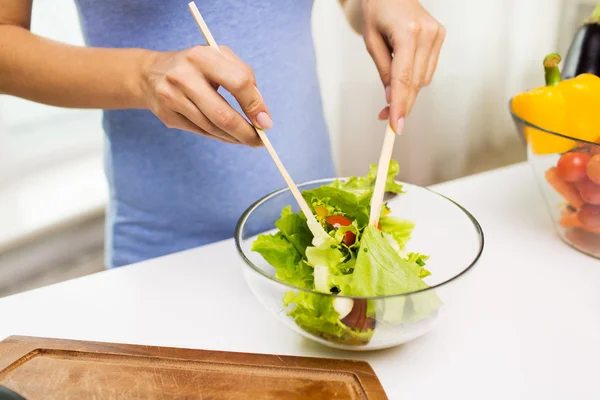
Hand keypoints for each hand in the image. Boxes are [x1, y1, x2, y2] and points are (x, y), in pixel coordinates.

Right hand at [141, 45, 271, 145]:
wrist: (149, 74)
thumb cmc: (195, 66)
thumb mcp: (218, 58)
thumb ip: (244, 78)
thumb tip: (262, 115)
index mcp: (202, 56)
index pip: (239, 83)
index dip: (255, 105)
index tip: (266, 122)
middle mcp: (184, 76)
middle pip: (223, 115)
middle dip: (246, 132)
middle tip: (260, 141)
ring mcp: (172, 98)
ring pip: (212, 127)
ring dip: (234, 137)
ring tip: (246, 139)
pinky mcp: (167, 116)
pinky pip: (201, 132)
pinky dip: (219, 137)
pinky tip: (229, 136)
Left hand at [362, 0, 444, 130]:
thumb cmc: (377, 10)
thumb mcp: (371, 41)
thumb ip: (383, 70)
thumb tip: (392, 98)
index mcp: (408, 32)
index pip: (404, 77)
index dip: (400, 105)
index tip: (395, 126)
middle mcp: (427, 33)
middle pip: (416, 82)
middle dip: (402, 104)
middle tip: (387, 120)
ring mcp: (437, 34)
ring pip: (424, 79)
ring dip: (408, 93)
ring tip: (390, 96)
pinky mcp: (440, 37)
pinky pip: (428, 70)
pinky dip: (415, 79)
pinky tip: (403, 76)